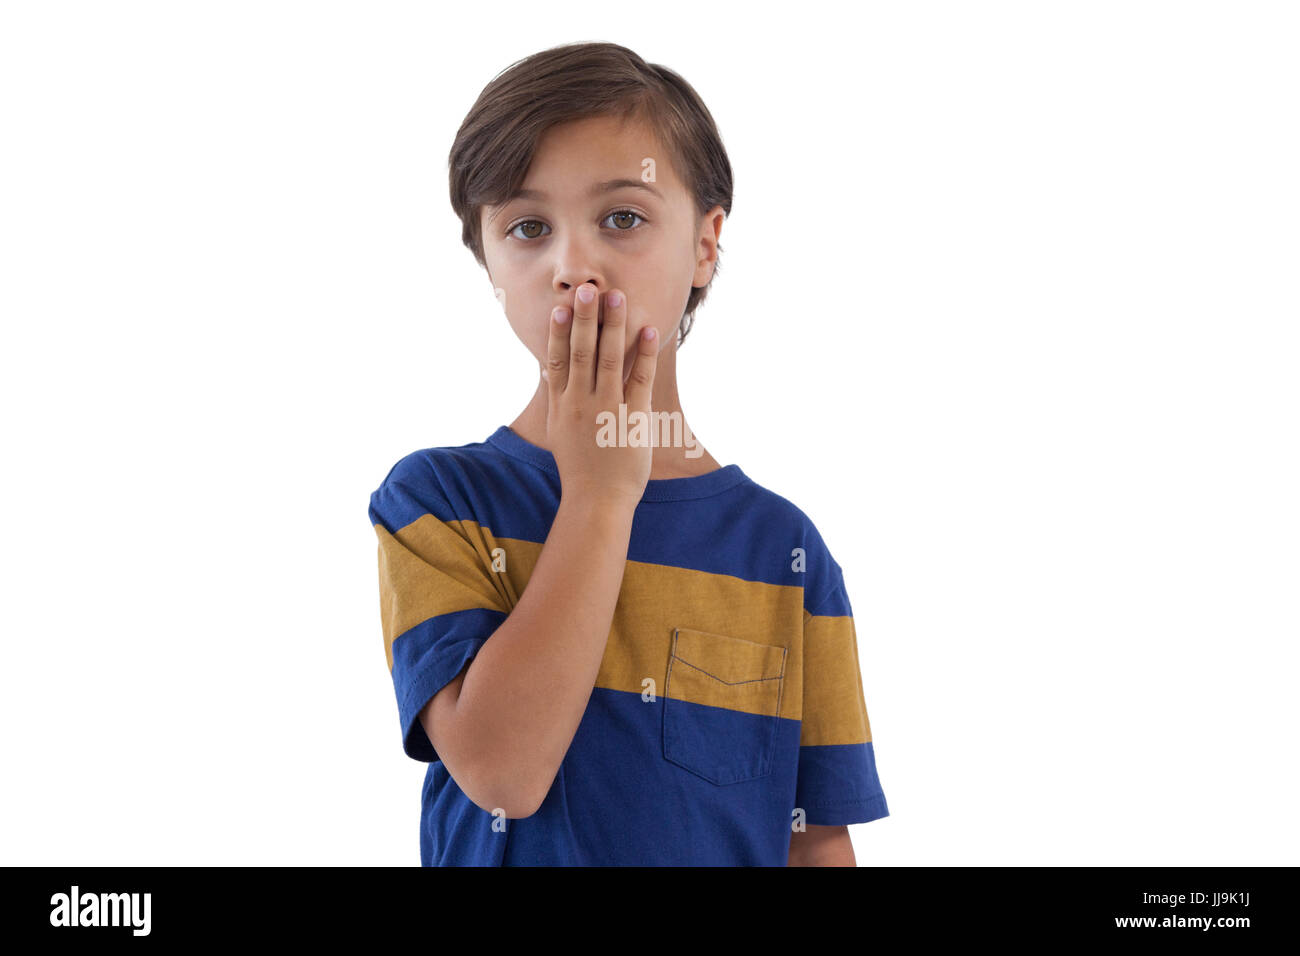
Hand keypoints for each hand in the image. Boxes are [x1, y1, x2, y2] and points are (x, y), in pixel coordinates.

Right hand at [545, 282, 659, 509]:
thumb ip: (555, 397)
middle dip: (584, 318)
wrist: (596, 501)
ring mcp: (606, 409)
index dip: (558, 332)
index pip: (556, 361)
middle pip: (581, 352)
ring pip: (609, 360)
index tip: (560, 307)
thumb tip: (546, 368)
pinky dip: (643, 354)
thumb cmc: (580, 466)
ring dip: (614, 327)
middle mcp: (580, 403)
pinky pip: (640, 379)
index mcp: (561, 405)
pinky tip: (648, 331)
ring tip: (618, 298)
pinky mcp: (632, 418)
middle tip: (587, 288)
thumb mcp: (558, 429)